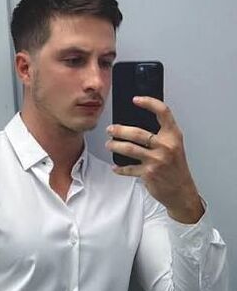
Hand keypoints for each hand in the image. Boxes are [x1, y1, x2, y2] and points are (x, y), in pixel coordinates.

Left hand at [105, 96, 203, 223]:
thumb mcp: (174, 147)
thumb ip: (161, 136)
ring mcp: (156, 160)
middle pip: (138, 133)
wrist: (181, 190)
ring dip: (115, 146)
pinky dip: (120, 168)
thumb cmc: (176, 168)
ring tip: (109, 144)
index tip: (136, 99)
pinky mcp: (148, 173)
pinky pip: (129, 168)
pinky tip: (115, 167)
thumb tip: (137, 128)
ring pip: (129, 149)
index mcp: (173, 136)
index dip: (149, 103)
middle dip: (120, 130)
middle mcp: (166, 146)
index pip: (163, 112)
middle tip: (111, 129)